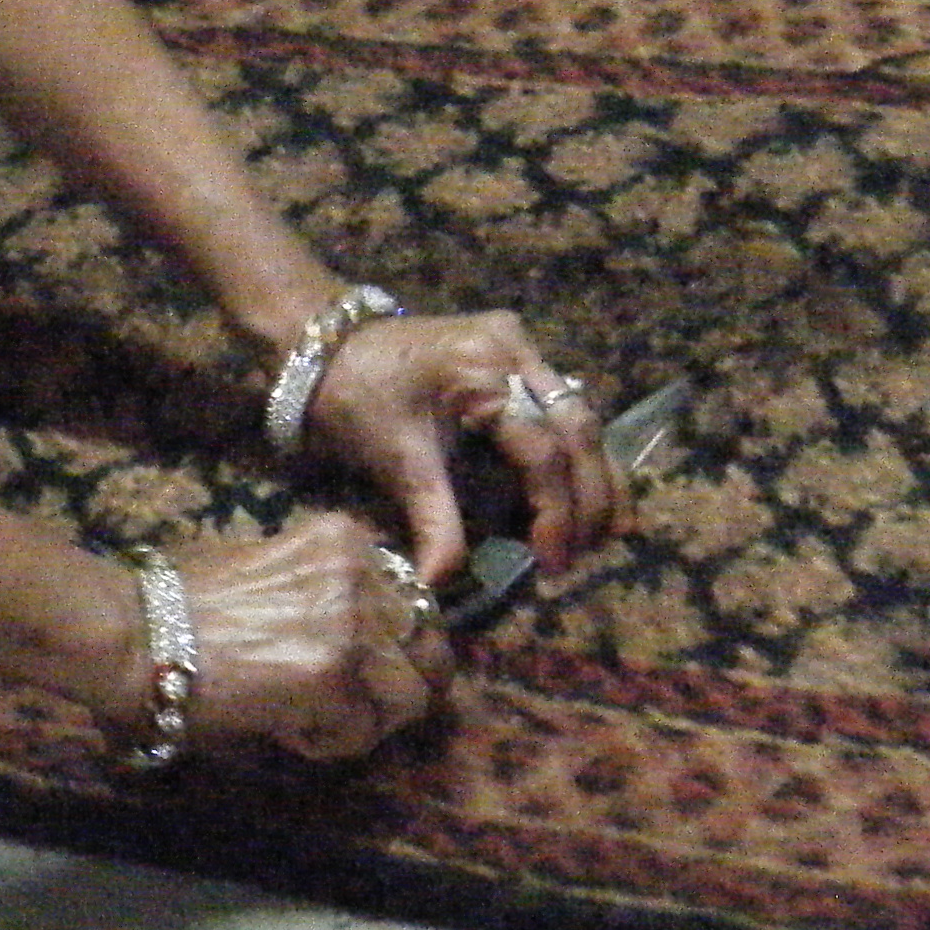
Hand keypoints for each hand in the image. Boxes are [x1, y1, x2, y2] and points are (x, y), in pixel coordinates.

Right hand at [167, 513, 453, 763]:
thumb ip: (321, 585)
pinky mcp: (337, 680)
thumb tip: (359, 630)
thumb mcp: (267, 562)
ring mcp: (354, 627)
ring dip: (366, 718)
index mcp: (345, 540)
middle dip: (397, 684)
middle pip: (429, 647)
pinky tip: (285, 728)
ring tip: (312, 719)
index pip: (413, 598)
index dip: (392, 641)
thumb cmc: (177, 601)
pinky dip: (330, 743)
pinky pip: (363, 733)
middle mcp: (361, 574)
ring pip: (410, 697)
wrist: (135, 634)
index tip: (359, 665)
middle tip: (352, 707)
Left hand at [300, 310, 627, 588]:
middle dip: (590, 497)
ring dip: (597, 475)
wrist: (324, 343)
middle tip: (586, 554)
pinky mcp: (515, 351)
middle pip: (578, 428)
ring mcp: (519, 344)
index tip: (553, 562)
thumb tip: (440, 586)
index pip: (542, 449)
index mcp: (483, 369)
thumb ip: (432, 522)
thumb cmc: (354, 396)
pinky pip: (563, 404)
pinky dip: (577, 451)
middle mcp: (514, 348)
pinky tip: (588, 491)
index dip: (556, 511)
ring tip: (605, 534)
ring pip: (582, 414)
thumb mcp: (394, 460)